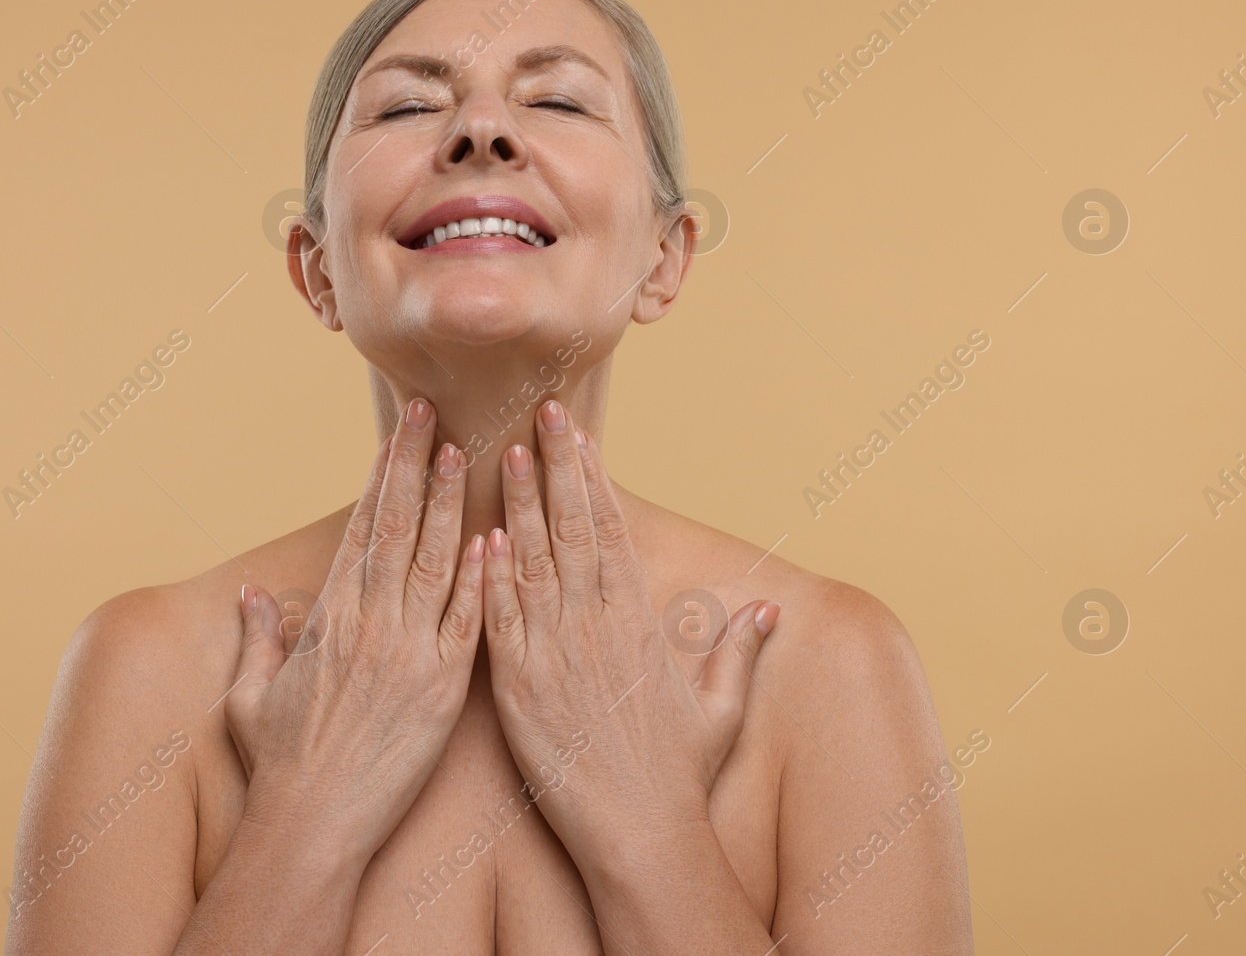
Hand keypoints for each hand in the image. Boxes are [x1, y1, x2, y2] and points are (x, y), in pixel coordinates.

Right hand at [223, 397, 484, 863]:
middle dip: (416, 464)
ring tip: (467, 451)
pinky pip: (467, 625)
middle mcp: (369, 626)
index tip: (399, 434)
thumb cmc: (279, 765)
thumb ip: (258, 638)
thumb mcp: (250, 696)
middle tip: (433, 412)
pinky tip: (495, 539)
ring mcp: (408, 656)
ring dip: (451, 504)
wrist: (310, 827)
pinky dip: (482, 580)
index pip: (361, 529)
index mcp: (329, 619)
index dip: (383, 477)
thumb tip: (252, 594)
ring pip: (435, 562)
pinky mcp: (442, 693)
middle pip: (397, 528)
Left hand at [481, 400, 779, 859]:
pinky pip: (500, 620)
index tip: (577, 436)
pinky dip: (489, 576)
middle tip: (541, 412)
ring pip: (532, 561)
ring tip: (508, 452)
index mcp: (637, 621)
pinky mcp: (518, 687)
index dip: (590, 478)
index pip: (610, 531)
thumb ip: (738, 652)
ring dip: (519, 504)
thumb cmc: (679, 776)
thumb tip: (766, 610)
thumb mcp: (720, 708)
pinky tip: (480, 536)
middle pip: (572, 528)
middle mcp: (595, 625)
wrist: (640, 833)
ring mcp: (554, 653)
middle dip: (556, 466)